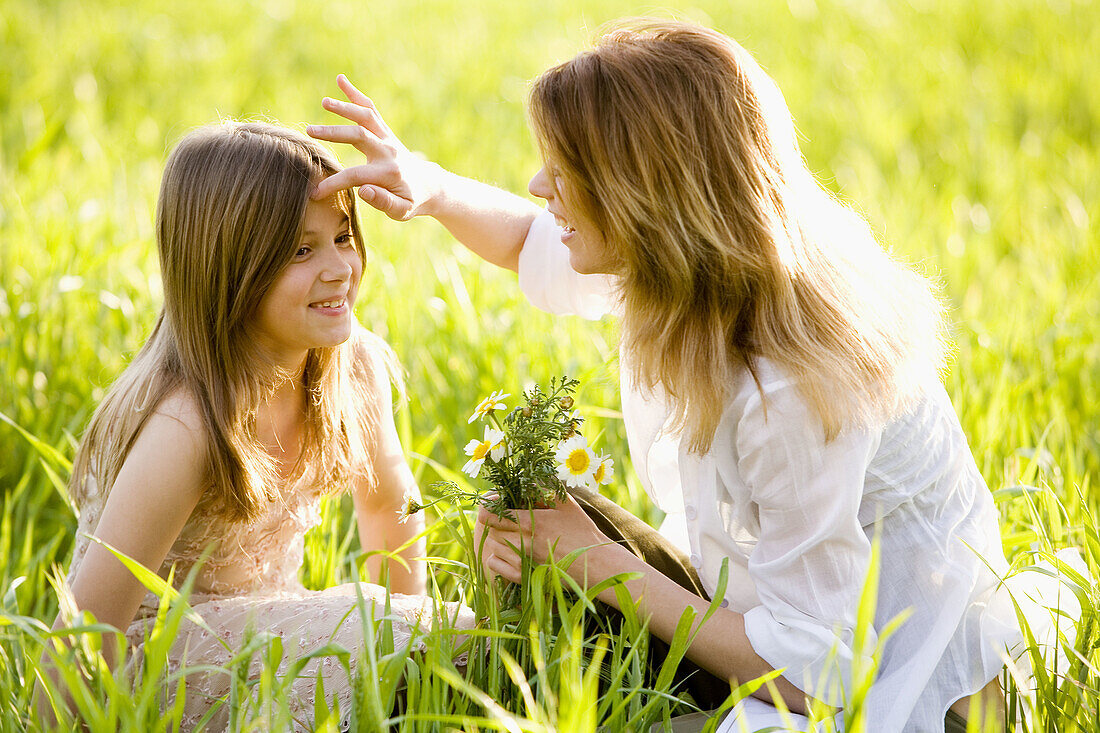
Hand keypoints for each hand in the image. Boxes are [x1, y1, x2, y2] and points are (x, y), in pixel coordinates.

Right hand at [307, 74, 443, 219]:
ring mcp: (387, 138)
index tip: (315, 192)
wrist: (429, 184)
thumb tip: (363, 191)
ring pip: (366, 117)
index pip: (355, 176)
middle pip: (359, 135)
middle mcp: (388, 151)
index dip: (334, 184)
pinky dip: (356, 95)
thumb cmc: (411, 201)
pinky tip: (341, 80)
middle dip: (334, 132)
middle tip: (310, 130)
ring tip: (325, 102)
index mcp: (388, 172)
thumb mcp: (402, 210)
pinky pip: (371, 110)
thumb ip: (384, 202)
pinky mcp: (385, 131)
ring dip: (345, 107)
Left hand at [475, 494, 612, 584]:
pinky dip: (495, 556)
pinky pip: (494, 565)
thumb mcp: (566, 503)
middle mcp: (524, 542)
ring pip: (492, 546)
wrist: (594, 563)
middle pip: (490, 528)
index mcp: (532, 521)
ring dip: (497, 537)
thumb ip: (543, 488)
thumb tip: (524, 479)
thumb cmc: (581, 530)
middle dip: (495, 520)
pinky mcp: (522, 577)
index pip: (492, 513)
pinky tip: (507, 550)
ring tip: (512, 532)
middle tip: (506, 516)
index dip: (489, 505)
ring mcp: (522, 561)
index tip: (496, 501)